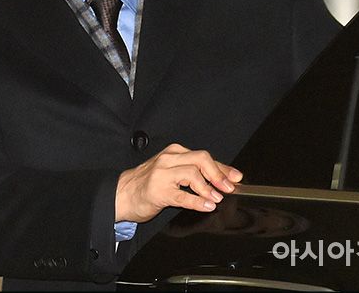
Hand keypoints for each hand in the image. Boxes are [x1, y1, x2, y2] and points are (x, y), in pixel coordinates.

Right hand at [114, 143, 242, 222]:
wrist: (122, 193)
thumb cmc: (147, 183)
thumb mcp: (171, 171)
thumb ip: (193, 172)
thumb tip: (222, 178)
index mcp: (173, 152)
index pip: (203, 156)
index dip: (223, 168)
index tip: (236, 177)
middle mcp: (168, 160)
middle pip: (200, 159)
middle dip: (219, 174)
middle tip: (229, 187)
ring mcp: (162, 175)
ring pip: (192, 174)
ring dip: (209, 188)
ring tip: (216, 198)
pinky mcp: (158, 191)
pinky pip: (182, 196)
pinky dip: (197, 201)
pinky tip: (206, 206)